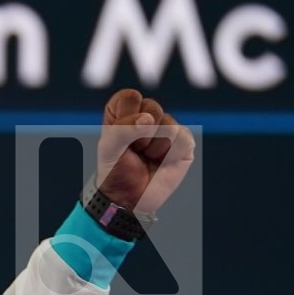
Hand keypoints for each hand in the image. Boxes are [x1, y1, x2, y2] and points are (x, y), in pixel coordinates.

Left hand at [95, 88, 195, 215]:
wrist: (129, 197)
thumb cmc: (115, 170)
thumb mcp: (108, 148)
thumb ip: (122, 128)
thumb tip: (148, 120)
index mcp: (126, 112)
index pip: (129, 97)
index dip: (124, 117)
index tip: (118, 135)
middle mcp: (148, 116)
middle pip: (151, 107)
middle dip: (139, 134)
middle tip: (134, 149)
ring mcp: (168, 128)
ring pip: (167, 126)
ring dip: (153, 147)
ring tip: (147, 157)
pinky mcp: (184, 142)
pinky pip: (181, 139)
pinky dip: (169, 155)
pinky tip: (162, 162)